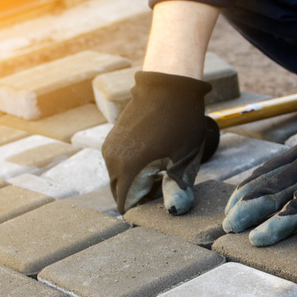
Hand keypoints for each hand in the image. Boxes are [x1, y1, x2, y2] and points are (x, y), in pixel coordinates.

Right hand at [102, 71, 216, 214]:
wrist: (169, 84)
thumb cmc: (181, 121)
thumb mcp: (185, 159)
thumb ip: (178, 189)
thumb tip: (174, 211)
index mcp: (128, 168)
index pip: (126, 205)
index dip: (144, 211)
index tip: (163, 205)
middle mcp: (112, 160)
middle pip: (121, 193)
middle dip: (140, 198)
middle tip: (166, 188)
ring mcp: (110, 148)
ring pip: (119, 179)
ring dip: (137, 183)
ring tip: (164, 171)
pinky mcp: (113, 138)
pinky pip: (118, 164)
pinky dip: (132, 170)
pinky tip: (155, 159)